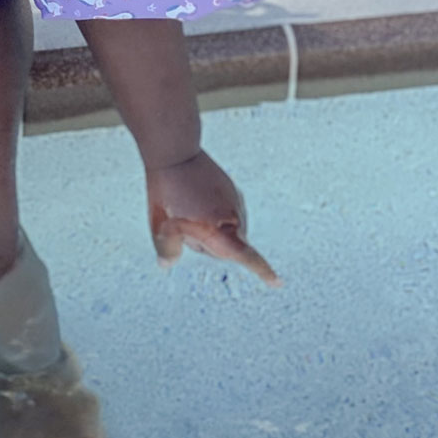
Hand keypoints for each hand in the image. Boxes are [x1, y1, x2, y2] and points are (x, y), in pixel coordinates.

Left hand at [145, 150, 280, 284]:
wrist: (177, 154)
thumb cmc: (166, 190)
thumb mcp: (160, 223)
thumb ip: (167, 247)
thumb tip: (167, 264)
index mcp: (220, 229)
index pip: (246, 257)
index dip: (262, 271)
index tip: (277, 283)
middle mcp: (236, 218)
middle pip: (225, 248)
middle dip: (205, 243)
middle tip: (181, 218)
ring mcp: (237, 203)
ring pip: (226, 230)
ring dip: (209, 227)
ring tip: (186, 205)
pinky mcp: (234, 192)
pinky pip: (226, 214)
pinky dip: (212, 213)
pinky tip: (194, 197)